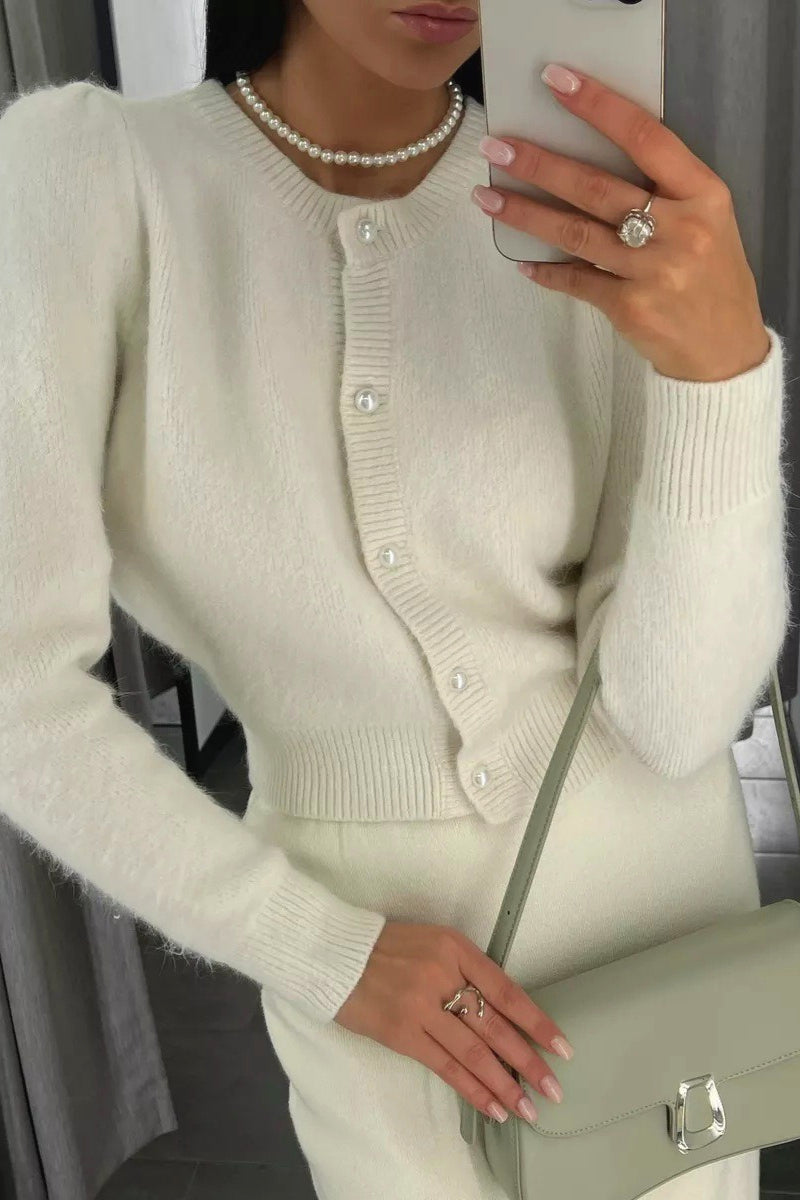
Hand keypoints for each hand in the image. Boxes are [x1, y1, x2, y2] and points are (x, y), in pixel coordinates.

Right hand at [333, 919, 571, 1124]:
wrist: (336, 953)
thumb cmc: (388, 947)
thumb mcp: (434, 944)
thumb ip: (465, 972)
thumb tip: (503, 1014)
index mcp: (456, 948)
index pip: (506, 991)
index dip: (536, 1022)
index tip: (561, 1047)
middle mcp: (442, 975)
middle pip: (495, 1026)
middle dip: (529, 1061)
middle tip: (554, 1088)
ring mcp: (421, 1006)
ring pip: (474, 1052)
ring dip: (504, 1084)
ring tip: (528, 1108)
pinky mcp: (401, 1033)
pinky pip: (445, 1066)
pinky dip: (472, 1089)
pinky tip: (492, 1105)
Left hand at [472, 63, 770, 382]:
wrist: (725, 351)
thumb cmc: (713, 278)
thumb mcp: (708, 221)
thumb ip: (665, 191)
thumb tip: (590, 161)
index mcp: (703, 195)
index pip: (645, 137)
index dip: (598, 106)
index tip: (558, 83)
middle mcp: (679, 229)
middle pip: (596, 186)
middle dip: (540, 164)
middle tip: (497, 147)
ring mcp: (653, 271)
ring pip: (575, 233)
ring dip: (526, 214)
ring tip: (488, 197)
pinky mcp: (630, 308)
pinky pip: (576, 280)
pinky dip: (546, 271)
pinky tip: (521, 260)